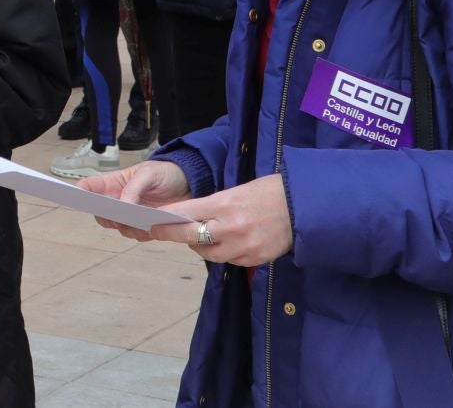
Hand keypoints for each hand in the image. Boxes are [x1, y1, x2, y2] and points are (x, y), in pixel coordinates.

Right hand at [79, 159, 192, 241]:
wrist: (190, 184)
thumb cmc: (165, 172)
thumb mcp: (149, 174)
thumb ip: (133, 188)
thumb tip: (122, 205)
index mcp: (114, 183)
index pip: (90, 187)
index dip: (80, 192)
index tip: (77, 196)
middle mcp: (119, 201)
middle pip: (101, 214)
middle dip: (105, 215)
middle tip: (115, 214)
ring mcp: (132, 216)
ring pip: (119, 228)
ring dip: (127, 226)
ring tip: (139, 222)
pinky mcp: (147, 227)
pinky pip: (138, 235)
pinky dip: (143, 233)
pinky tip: (152, 227)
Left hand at [147, 174, 292, 266]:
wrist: (302, 206)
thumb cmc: (268, 192)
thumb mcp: (236, 191)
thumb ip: (213, 205)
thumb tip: (189, 216)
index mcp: (224, 204)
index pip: (186, 213)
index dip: (165, 219)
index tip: (150, 221)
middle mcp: (230, 228)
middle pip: (190, 236)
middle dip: (172, 234)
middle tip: (158, 231)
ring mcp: (242, 247)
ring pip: (208, 253)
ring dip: (198, 245)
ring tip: (196, 236)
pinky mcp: (253, 260)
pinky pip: (228, 260)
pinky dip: (222, 252)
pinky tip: (222, 243)